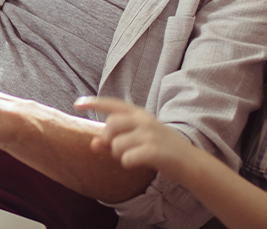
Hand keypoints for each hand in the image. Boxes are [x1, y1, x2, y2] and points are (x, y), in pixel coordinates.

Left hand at [75, 96, 189, 179]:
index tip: (76, 103)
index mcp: (140, 114)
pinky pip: (127, 158)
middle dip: (108, 139)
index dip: (94, 103)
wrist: (189, 163)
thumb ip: (114, 141)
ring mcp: (150, 134)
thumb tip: (93, 144)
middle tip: (117, 149)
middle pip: (110, 125)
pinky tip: (138, 163)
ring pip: (116, 145)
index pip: (112, 104)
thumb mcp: (138, 141)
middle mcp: (144, 120)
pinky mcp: (154, 150)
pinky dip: (128, 164)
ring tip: (133, 157)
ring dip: (119, 155)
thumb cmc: (160, 150)